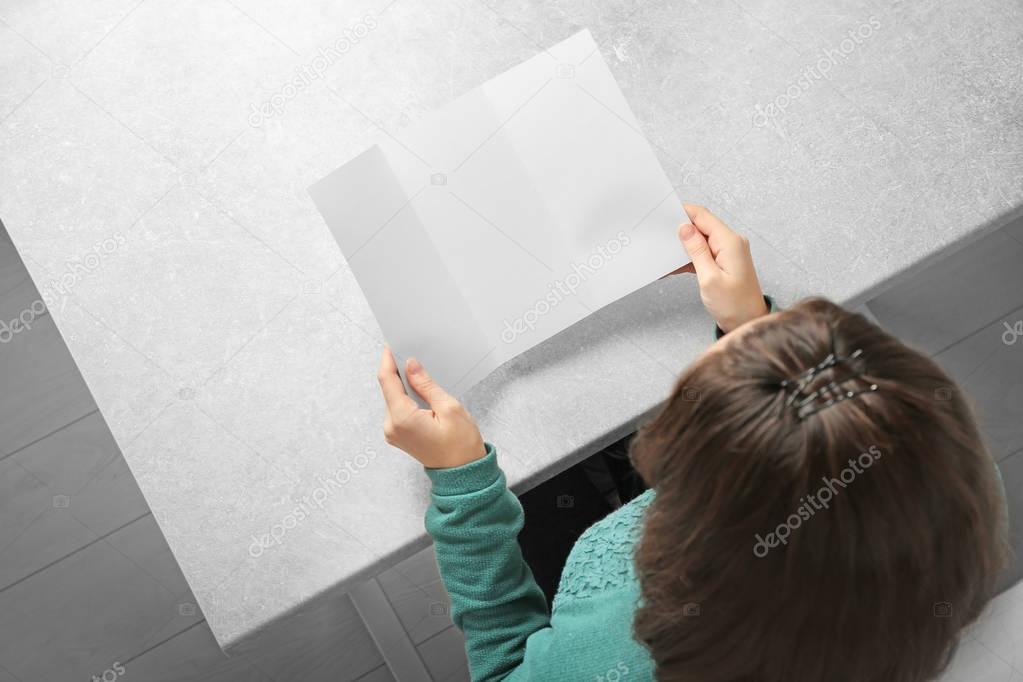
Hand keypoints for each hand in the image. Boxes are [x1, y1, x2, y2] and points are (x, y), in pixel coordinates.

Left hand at [376, 348, 485, 468]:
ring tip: (419, 373)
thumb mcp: (449, 407)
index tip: (391, 345)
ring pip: (393, 399)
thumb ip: (426, 385)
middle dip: (397, 371)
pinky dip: (406, 398)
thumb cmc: (461, 445)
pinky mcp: (398, 435)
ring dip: (403, 385)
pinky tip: (419, 391)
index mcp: (402, 418)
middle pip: (388, 389)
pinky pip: (397, 409)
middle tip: (410, 354)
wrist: (463, 474)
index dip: (388, 360)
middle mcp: (391, 426)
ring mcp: (393, 433)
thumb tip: (411, 365)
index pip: (387, 380)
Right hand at [671, 204, 768, 333]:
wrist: (748, 322)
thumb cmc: (733, 305)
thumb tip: (685, 228)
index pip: (703, 216)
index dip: (683, 212)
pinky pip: (703, 252)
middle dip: (681, 229)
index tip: (664, 215)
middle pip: (701, 225)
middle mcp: (731, 242)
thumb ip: (697, 251)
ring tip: (665, 253)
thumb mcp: (709, 278)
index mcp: (730, 242)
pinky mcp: (724, 261)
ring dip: (683, 246)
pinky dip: (689, 257)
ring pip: (700, 239)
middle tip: (660, 236)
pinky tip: (674, 266)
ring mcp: (728, 251)